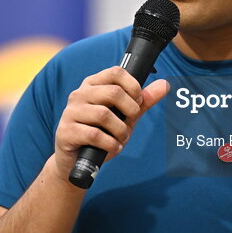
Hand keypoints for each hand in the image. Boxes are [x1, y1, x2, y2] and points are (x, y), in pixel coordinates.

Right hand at [50, 66, 168, 183]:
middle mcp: (79, 94)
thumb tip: (165, 84)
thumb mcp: (125, 116)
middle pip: (113, 92)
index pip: (116, 72)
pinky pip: (95, 135)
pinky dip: (110, 144)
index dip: (133, 86)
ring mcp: (70, 112)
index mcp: (92, 84)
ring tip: (121, 138)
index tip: (137, 102)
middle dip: (130, 110)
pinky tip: (112, 147)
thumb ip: (143, 101)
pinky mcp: (66, 131)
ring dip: (121, 131)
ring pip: (104, 114)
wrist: (77, 160)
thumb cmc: (102, 134)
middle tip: (131, 122)